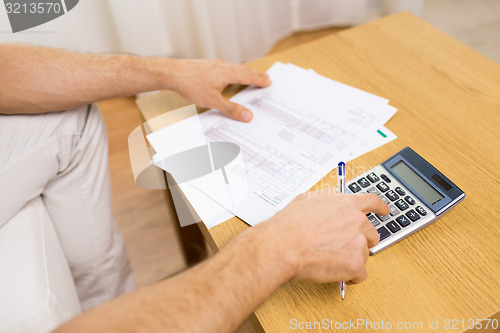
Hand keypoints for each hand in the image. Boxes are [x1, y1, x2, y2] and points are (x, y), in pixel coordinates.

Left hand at [166, 58, 270, 121]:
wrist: (172, 73)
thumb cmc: (191, 85)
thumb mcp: (213, 101)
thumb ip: (231, 109)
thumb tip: (247, 116)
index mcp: (228, 73)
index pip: (248, 76)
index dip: (259, 80)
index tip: (269, 82)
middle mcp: (223, 66)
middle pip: (243, 70)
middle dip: (255, 74)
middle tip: (265, 77)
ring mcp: (214, 64)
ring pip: (234, 67)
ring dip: (245, 72)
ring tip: (250, 75)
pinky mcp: (207, 65)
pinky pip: (226, 67)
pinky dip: (233, 71)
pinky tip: (229, 74)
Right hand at [264, 190, 388, 283]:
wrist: (282, 246)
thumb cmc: (289, 226)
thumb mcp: (306, 199)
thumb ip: (325, 197)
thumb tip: (331, 197)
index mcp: (346, 204)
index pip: (373, 202)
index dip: (381, 207)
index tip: (385, 211)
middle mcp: (356, 221)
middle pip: (371, 233)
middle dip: (359, 241)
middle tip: (342, 246)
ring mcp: (358, 242)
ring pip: (364, 254)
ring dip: (351, 257)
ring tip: (329, 258)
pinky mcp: (356, 264)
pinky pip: (360, 274)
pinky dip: (350, 276)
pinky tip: (334, 271)